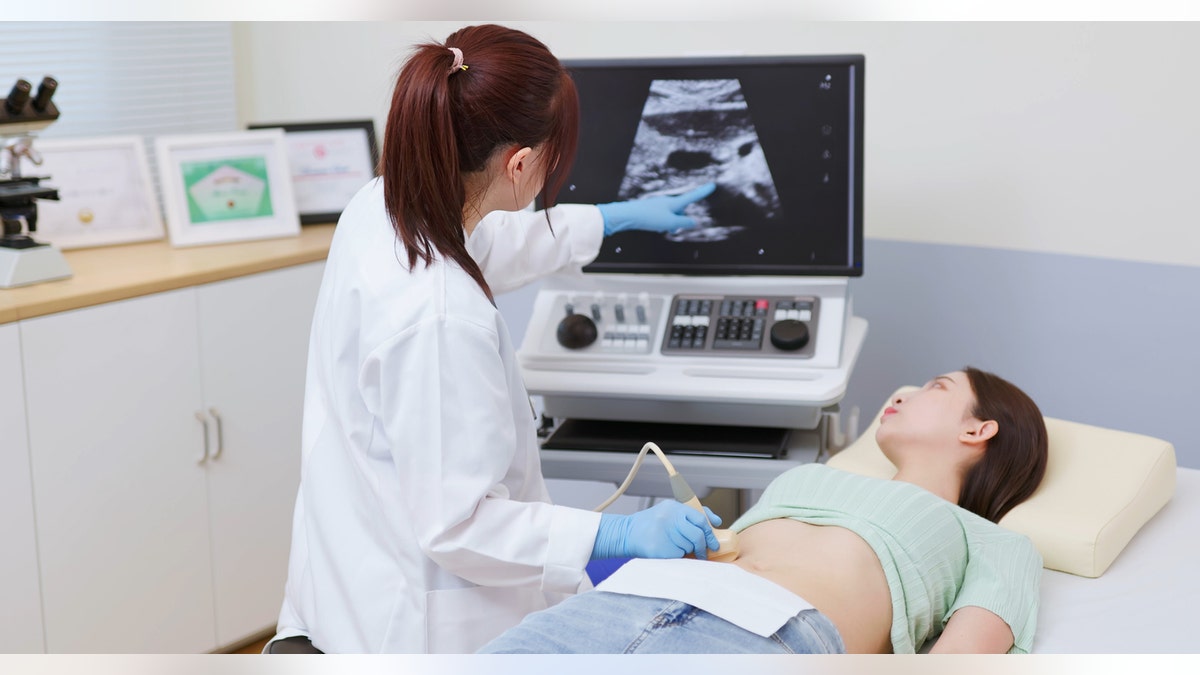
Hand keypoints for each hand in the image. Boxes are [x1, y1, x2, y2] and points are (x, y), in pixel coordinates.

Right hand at [592, 501, 721, 559]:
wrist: (627, 533)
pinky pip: (679, 556)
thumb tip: (716, 522)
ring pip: (688, 547)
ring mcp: (664, 534)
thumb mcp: (670, 512)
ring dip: (687, 551)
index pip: (699, 518)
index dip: (709, 532)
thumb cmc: (652, 524)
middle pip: (697, 536)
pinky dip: (678, 557)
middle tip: (703, 553)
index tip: (713, 542)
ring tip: (677, 548)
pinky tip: (668, 551)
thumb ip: (692, 515)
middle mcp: (669, 519)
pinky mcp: (660, 549)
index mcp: (674, 508)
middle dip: (702, 547)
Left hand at [597, 182, 716, 236]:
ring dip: (670, 223)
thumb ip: (684, 222)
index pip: (693, 196)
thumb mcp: (671, 222)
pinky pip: (662, 217)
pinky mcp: (651, 210)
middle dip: (680, 219)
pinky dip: (662, 223)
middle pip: (681, 210)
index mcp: (674, 202)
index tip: (712, 185)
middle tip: (672, 228)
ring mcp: (659, 205)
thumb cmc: (649, 217)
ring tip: (660, 228)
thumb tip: (693, 221)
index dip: (703, 192)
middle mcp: (667, 201)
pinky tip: (654, 227)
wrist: (628, 215)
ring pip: (671, 215)